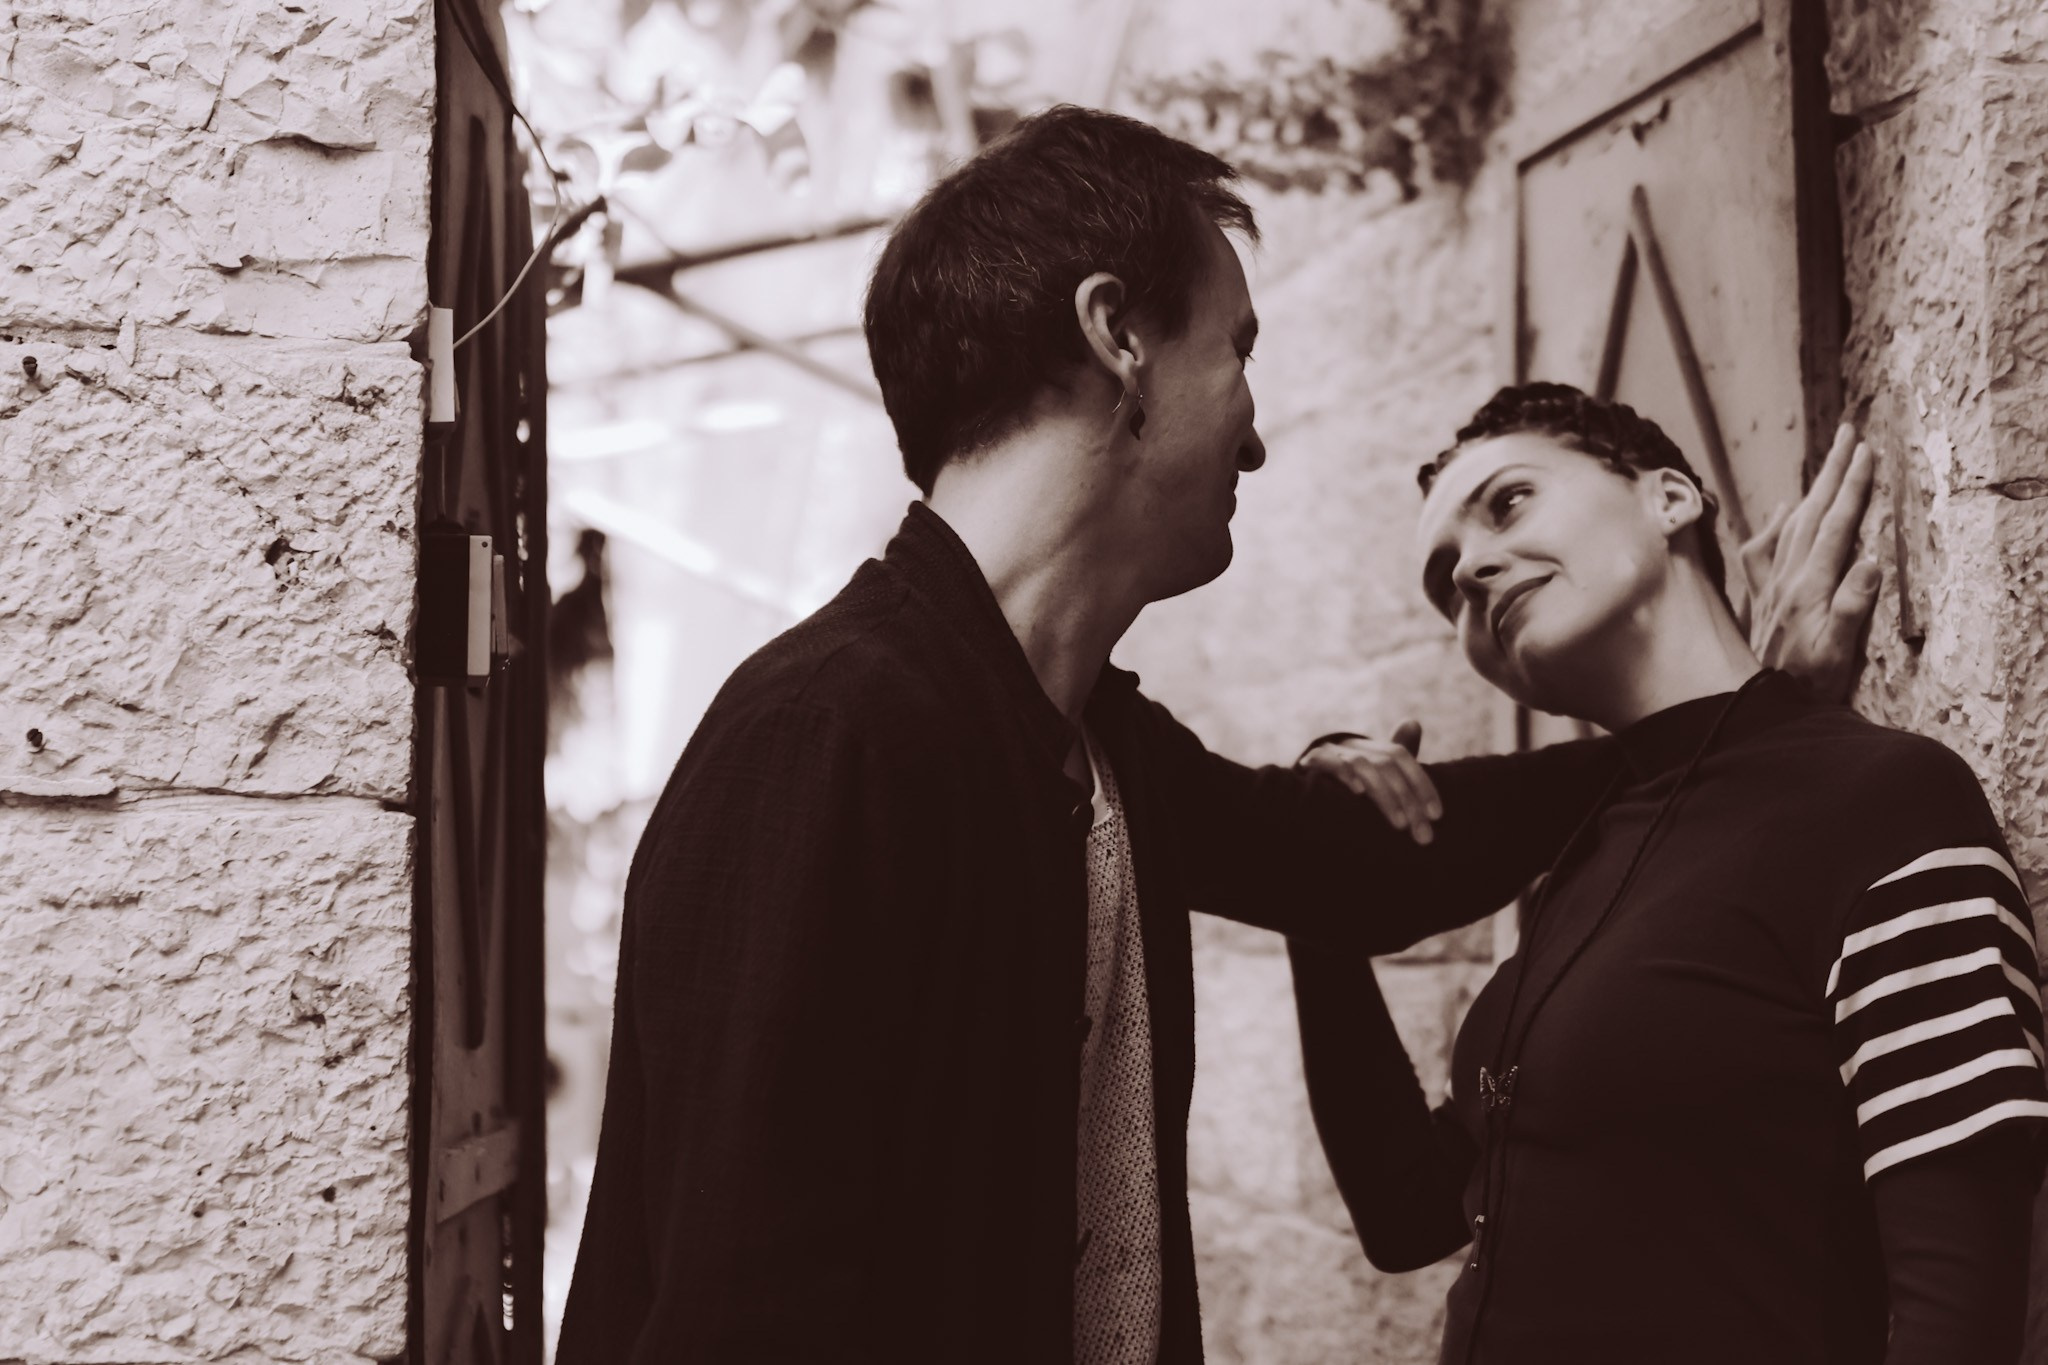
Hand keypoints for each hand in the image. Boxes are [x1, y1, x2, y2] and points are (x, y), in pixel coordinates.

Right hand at [1297, 720, 1441, 843]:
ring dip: (1385, 796)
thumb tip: (1413, 722)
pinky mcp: (1309, 761)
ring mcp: (1330, 751)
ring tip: (1400, 824)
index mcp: (1370, 747)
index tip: (1437, 815)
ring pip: (1364, 765)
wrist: (1298, 792)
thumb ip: (1398, 756)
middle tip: (1421, 834)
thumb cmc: (1343, 786)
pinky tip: (1358, 792)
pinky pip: (1327, 761)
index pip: (1401, 756)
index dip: (1422, 784)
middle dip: (1409, 800)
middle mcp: (1352, 745)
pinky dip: (1344, 774)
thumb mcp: (1373, 774)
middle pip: (1387, 764)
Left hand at [1739, 422, 1883, 701]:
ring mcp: (1771, 588)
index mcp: (1809, 587)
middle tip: (1850, 433)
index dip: (1851, 486)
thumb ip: (1853, 608)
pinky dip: (1774, 525)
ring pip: (1791, 525)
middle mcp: (1786, 580)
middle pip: (1812, 514)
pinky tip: (1780, 510)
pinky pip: (1763, 551)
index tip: (1866, 450)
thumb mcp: (1839, 653)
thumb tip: (1872, 560)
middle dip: (1833, 472)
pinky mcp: (1761, 600)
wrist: (1756, 709)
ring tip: (1829, 461)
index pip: (1835, 525)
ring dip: (1812, 490)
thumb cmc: (1807, 686)